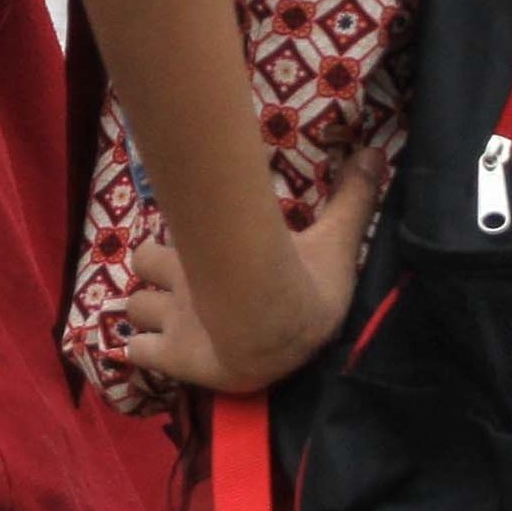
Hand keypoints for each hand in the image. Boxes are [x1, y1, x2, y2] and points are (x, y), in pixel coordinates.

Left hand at [121, 162, 380, 394]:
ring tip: (163, 321)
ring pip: (134, 307)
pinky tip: (156, 355)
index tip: (191, 245)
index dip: (176, 242)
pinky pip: (139, 353)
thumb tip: (377, 151)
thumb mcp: (336, 241)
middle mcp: (184, 281)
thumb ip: (352, 201)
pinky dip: (144, 353)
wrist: (280, 332)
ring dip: (146, 312)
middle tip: (179, 280)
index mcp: (211, 254)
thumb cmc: (304, 286)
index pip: (176, 233)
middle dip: (156, 271)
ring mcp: (174, 323)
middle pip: (144, 263)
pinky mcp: (173, 359)